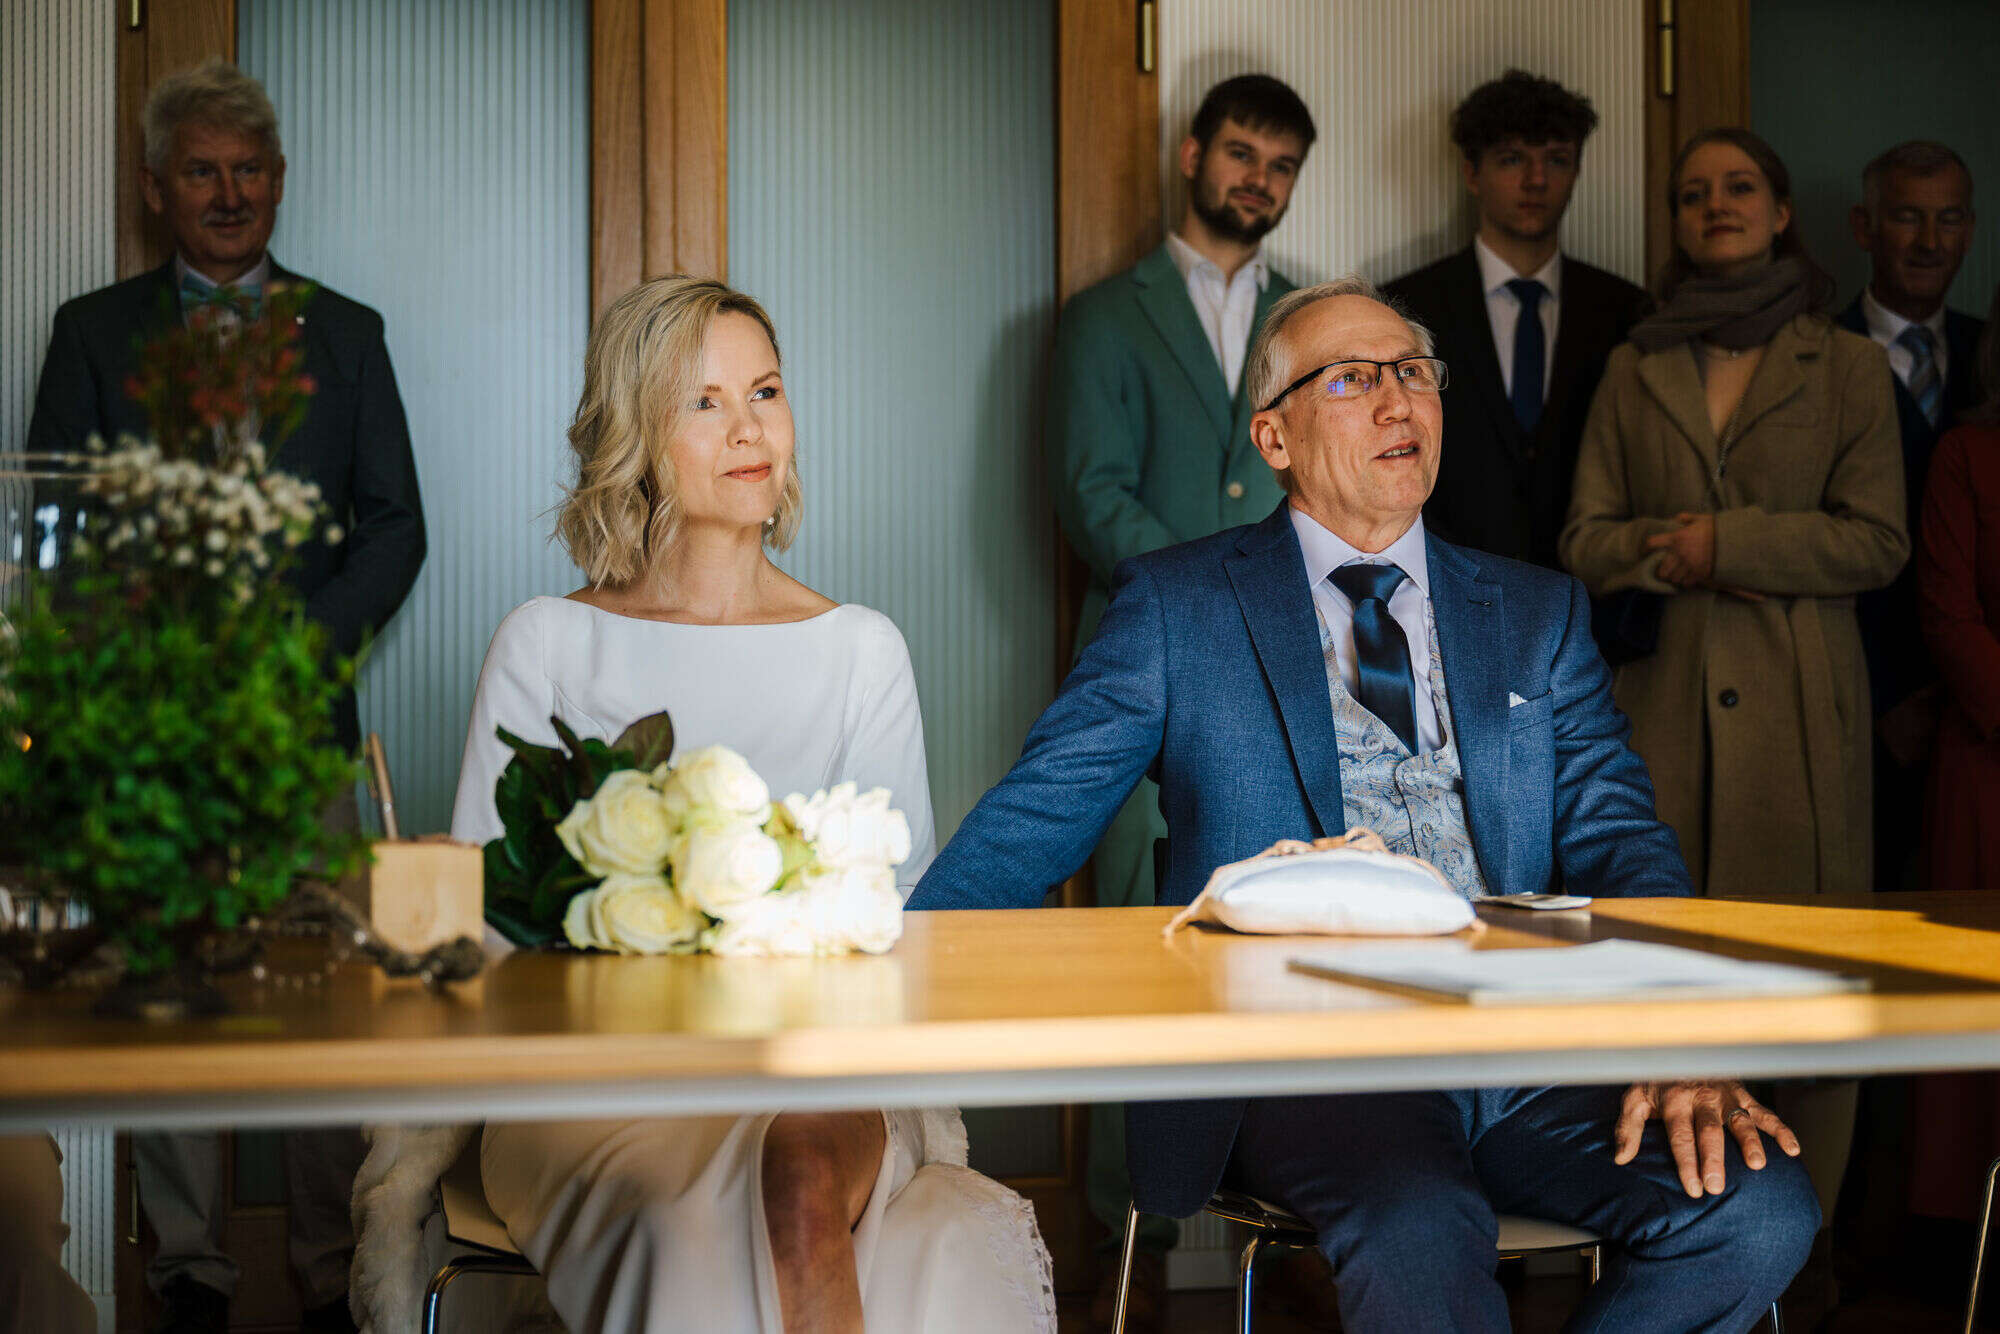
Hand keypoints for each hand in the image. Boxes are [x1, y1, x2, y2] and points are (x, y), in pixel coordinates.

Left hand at [1613, 1080, 1799, 1197]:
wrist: (1678, 1050)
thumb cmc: (1656, 1083)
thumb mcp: (1634, 1099)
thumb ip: (1627, 1128)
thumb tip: (1621, 1158)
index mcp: (1673, 1101)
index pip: (1680, 1136)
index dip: (1687, 1163)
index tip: (1693, 1188)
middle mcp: (1701, 1098)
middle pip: (1709, 1132)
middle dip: (1713, 1160)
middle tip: (1717, 1186)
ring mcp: (1725, 1096)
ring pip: (1740, 1121)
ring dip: (1750, 1142)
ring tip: (1757, 1165)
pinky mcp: (1743, 1095)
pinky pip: (1764, 1112)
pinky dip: (1780, 1130)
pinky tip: (1792, 1150)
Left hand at [1643, 512, 1715, 586]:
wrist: (1734, 540)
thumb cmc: (1715, 528)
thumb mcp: (1699, 519)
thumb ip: (1684, 518)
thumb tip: (1675, 520)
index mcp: (1676, 538)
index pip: (1652, 543)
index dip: (1645, 547)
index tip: (1645, 550)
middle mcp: (1680, 553)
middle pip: (1661, 570)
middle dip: (1660, 570)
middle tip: (1662, 568)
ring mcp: (1690, 565)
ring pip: (1673, 578)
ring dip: (1672, 577)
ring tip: (1674, 573)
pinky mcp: (1700, 574)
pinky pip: (1687, 583)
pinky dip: (1685, 581)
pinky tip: (1686, 576)